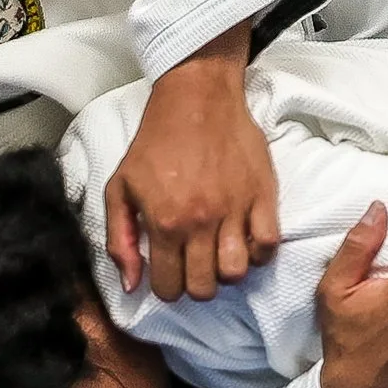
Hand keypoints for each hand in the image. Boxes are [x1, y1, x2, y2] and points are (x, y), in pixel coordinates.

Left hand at [106, 22, 280, 300]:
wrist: (196, 99)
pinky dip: (257, 251)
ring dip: (226, 271)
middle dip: (195, 285)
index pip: (170, 288)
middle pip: (205, 289)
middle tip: (193, 264)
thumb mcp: (120, 188)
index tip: (168, 274)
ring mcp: (235, 210)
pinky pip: (268, 246)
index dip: (166, 287)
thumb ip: (120, 240)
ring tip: (218, 252)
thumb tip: (133, 286)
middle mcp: (201, 223)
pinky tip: (244, 238)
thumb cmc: (155, 144)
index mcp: (165, 223)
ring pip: (238, 273)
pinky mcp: (262, 196)